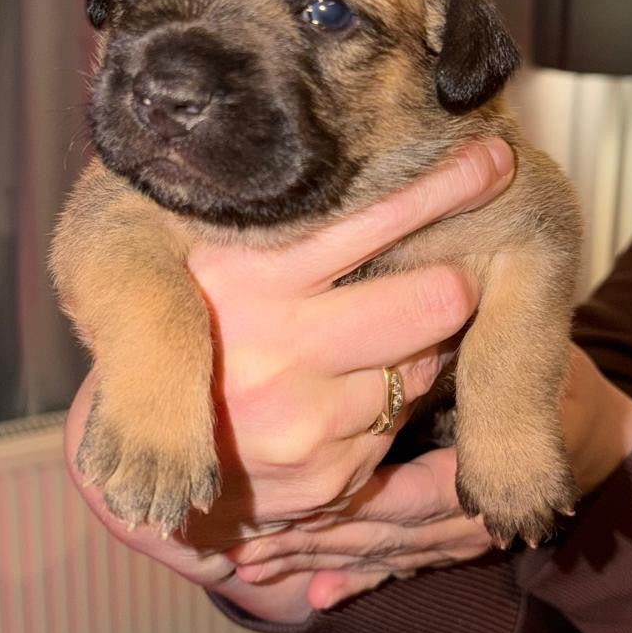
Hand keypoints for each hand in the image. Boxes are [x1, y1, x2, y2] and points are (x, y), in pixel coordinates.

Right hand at [65, 138, 516, 623]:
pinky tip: (344, 393)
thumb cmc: (183, 331)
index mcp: (239, 275)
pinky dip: (387, 403)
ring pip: (425, 363)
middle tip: (454, 271)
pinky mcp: (329, 473)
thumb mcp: (204, 263)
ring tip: (368, 342)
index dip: (443, 188)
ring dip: (415, 351)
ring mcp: (306, 418)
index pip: (371, 222)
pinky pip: (399, 420)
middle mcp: (274, 346)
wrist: (136, 457)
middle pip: (433, 300)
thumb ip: (269, 222)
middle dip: (452, 283)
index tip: (495, 159)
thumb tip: (343, 162)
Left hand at [230, 344, 631, 609]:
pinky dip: (358, 582)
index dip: (340, 505)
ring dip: (316, 562)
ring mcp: (464, 536)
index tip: (272, 502)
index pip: (408, 498)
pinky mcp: (452, 540)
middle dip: (307, 542)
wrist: (593, 425)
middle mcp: (474, 515)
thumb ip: (460, 366)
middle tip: (233, 543)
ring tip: (247, 565)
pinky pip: (404, 567)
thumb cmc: (543, 365)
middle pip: (384, 535)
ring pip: (385, 554)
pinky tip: (316, 598)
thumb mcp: (514, 353)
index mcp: (484, 470)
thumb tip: (388, 356)